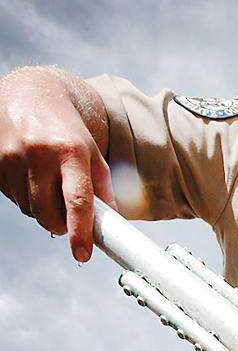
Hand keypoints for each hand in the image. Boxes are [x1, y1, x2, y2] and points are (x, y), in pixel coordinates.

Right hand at [0, 68, 116, 261]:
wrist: (30, 95)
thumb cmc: (66, 130)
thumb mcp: (92, 153)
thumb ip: (103, 190)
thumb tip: (111, 226)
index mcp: (70, 151)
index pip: (76, 200)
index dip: (79, 232)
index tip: (82, 254)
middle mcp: (40, 153)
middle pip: (48, 215)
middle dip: (59, 224)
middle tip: (66, 212)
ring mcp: (12, 156)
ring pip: (29, 210)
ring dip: (41, 209)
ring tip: (47, 183)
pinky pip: (13, 199)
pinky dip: (24, 196)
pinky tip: (30, 175)